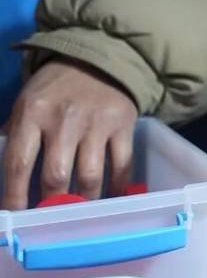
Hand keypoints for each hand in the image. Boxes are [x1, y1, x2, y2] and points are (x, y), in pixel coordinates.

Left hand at [3, 61, 137, 208]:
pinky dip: (117, 186)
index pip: (18, 164)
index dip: (15, 197)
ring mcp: (96, 124)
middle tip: (50, 219)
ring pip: (90, 177)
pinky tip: (112, 197)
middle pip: (56, 176)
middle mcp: (64, 120)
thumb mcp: (26, 103)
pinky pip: (121, 165)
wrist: (99, 58)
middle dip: (51, 204)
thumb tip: (8, 176)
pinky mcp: (124, 126)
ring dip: (83, 201)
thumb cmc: (55, 86)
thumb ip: (17, 135)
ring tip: (80, 212)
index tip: (16, 217)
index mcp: (32, 114)